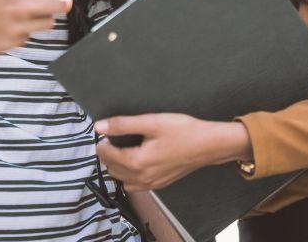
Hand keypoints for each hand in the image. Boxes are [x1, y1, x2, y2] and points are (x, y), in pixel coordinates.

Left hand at [94, 114, 252, 190]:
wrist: (208, 145)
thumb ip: (123, 125)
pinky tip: (135, 161)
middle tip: (113, 138)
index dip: (102, 142)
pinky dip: (128, 175)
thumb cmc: (182, 131)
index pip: (106, 155)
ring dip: (116, 166)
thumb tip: (99, 127)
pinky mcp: (159, 185)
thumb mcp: (151, 122)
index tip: (106, 131)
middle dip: (107, 154)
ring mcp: (151, 184)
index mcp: (137, 162)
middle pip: (111, 169)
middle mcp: (142, 178)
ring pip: (121, 179)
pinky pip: (134, 185)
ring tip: (122, 149)